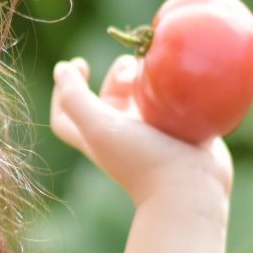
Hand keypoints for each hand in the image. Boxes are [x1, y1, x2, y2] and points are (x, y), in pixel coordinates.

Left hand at [50, 55, 232, 206]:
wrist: (191, 188)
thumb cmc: (141, 159)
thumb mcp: (98, 128)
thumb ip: (74, 99)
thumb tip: (61, 69)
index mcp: (97, 135)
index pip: (68, 111)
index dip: (64, 87)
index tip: (79, 64)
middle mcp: (122, 133)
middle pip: (111, 95)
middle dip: (118, 74)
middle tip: (132, 72)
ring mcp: (154, 133)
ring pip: (146, 95)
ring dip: (148, 77)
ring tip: (156, 69)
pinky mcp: (181, 131)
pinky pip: (175, 101)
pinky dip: (174, 85)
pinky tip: (180, 73)